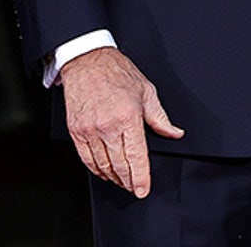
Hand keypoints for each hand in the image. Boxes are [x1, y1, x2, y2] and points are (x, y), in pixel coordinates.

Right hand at [60, 46, 184, 197]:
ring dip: (114, 178)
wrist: (87, 61)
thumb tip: (174, 133)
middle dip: (129, 181)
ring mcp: (90, 130)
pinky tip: (104, 172)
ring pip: (103, 165)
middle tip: (135, 188)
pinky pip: (86, 158)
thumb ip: (160, 117)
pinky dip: (96, 169)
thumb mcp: (146, 91)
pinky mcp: (76, 131)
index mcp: (128, 117)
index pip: (136, 157)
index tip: (143, 189)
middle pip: (120, 165)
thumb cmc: (117, 72)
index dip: (141, 178)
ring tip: (123, 182)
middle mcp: (108, 126)